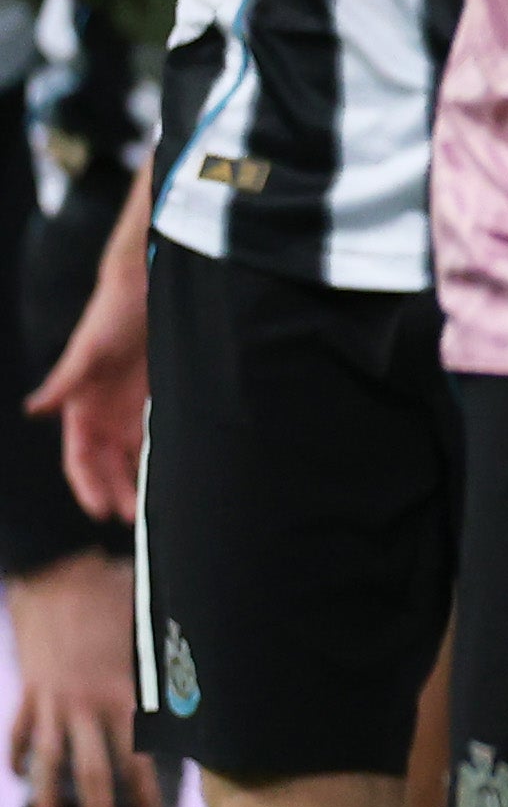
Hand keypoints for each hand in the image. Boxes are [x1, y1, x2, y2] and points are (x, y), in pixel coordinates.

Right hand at [6, 554, 163, 806]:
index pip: (139, 758)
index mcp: (124, 696)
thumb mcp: (154, 636)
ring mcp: (51, 701)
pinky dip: (16, 755)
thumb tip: (208, 691)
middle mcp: (85, 706)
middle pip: (90, 772)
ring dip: (48, 797)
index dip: (145, 794)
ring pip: (47, 760)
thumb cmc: (118, 596)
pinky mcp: (28, 689)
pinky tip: (18, 776)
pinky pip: (18, 731)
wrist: (59, 572)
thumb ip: (170, 672)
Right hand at [25, 195, 149, 524]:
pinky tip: (174, 477)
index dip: (88, 484)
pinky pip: (153, 438)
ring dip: (137, 481)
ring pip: (131, 456)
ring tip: (155, 509)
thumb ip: (65, 380)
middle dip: (117, 491)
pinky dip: (158, 459)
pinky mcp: (153, 399)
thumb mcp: (89, 349)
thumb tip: (35, 408)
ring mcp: (129, 408)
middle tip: (136, 520)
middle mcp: (104, 412)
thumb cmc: (113, 314)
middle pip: (107, 464)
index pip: (80, 457)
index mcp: (82, 407)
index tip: (102, 511)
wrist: (147, 286)